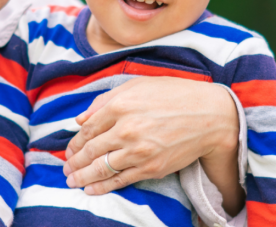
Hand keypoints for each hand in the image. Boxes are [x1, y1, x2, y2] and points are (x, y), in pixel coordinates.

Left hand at [62, 76, 238, 194]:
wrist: (209, 115)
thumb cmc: (174, 94)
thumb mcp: (137, 85)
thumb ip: (106, 99)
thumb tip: (81, 118)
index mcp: (120, 105)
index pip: (88, 128)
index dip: (75, 141)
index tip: (70, 149)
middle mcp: (126, 128)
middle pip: (91, 150)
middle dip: (74, 162)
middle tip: (66, 168)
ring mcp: (138, 150)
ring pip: (101, 168)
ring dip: (83, 177)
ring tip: (72, 181)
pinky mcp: (151, 167)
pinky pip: (120, 180)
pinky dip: (103, 187)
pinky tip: (92, 190)